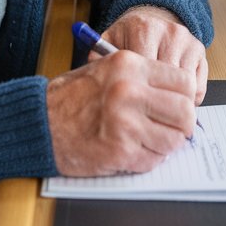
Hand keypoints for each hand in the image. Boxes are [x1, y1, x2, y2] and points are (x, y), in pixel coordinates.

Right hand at [46, 50, 196, 176]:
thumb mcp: (107, 70)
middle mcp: (129, 91)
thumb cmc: (71, 97)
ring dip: (165, 145)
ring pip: (173, 140)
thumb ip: (143, 78)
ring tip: (147, 140)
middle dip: (182, 125)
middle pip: (185, 113)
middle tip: (171, 128)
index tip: (179, 106)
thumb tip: (179, 96)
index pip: (183, 82)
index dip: (186, 98)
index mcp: (129, 65)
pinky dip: (148, 159)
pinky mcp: (120, 151)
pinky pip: (154, 160)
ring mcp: (125, 123)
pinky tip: (132, 151)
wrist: (39, 122)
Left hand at [96, 5, 207, 105]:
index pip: (145, 69)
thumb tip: (94, 83)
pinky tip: (170, 96)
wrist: (152, 16)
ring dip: (171, 100)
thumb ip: (98, 58)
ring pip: (183, 87)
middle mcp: (169, 32)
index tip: (130, 106)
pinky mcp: (200, 51)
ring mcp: (188, 41)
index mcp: (143, 29)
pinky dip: (186, 99)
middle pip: (166, 80)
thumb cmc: (129, 35)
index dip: (138, 92)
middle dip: (155, 99)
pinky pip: (197, 87)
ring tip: (156, 105)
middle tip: (144, 114)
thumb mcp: (109, 40)